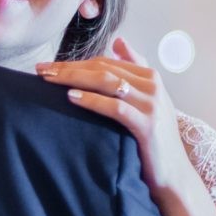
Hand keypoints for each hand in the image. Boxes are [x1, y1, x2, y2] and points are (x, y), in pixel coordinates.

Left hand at [36, 38, 193, 198]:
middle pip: (102, 69)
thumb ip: (134, 70)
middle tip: (41, 71)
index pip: (105, 62)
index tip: (48, 66)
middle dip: (69, 68)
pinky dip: (92, 100)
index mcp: (149, 76)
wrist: (174, 174)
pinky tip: (72, 97)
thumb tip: (119, 41)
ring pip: (106, 82)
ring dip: (74, 78)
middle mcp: (152, 85)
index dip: (75, 62)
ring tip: (50, 80)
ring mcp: (151, 104)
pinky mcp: (147, 124)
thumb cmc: (154, 139)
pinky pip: (115, 107)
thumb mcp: (147, 100)